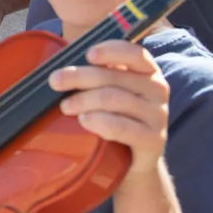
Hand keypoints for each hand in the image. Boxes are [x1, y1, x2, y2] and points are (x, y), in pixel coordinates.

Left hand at [48, 41, 169, 178]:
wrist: (133, 161)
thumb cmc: (114, 117)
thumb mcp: (107, 91)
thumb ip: (94, 75)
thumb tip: (59, 69)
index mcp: (147, 71)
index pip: (134, 54)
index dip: (111, 51)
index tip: (87, 54)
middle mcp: (157, 90)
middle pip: (115, 77)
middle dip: (80, 77)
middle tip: (55, 81)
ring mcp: (157, 116)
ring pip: (115, 99)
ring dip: (84, 100)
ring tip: (64, 106)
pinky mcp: (153, 140)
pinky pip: (123, 127)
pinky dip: (100, 122)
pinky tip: (84, 120)